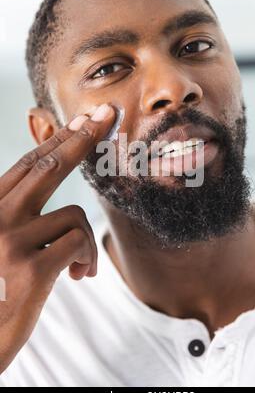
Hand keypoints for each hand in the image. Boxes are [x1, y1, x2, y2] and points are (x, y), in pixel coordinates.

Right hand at [0, 104, 114, 372]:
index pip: (26, 166)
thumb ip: (19, 214)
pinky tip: (79, 277)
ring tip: (80, 267)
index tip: (81, 120)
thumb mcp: (1, 245)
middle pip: (48, 168)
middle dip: (82, 139)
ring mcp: (10, 241)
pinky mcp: (31, 267)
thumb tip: (56, 184)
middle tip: (106, 115)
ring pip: (74, 216)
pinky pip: (79, 244)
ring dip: (87, 242)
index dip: (57, 141)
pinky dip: (88, 258)